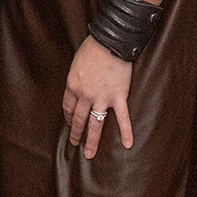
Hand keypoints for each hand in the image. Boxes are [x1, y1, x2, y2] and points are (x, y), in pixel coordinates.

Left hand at [62, 36, 133, 158]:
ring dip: (91, 140)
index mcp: (73, 85)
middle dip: (76, 132)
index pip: (69, 106)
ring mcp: (102, 98)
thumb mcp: (77, 62)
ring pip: (95, 124)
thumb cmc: (93, 48)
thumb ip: (78, 76)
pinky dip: (126, 132)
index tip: (70, 122)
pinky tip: (128, 144)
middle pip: (79, 118)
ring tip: (89, 154)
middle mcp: (85, 95)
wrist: (110, 42)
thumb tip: (80, 83)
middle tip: (74, 143)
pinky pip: (122, 118)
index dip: (69, 116)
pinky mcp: (118, 97)